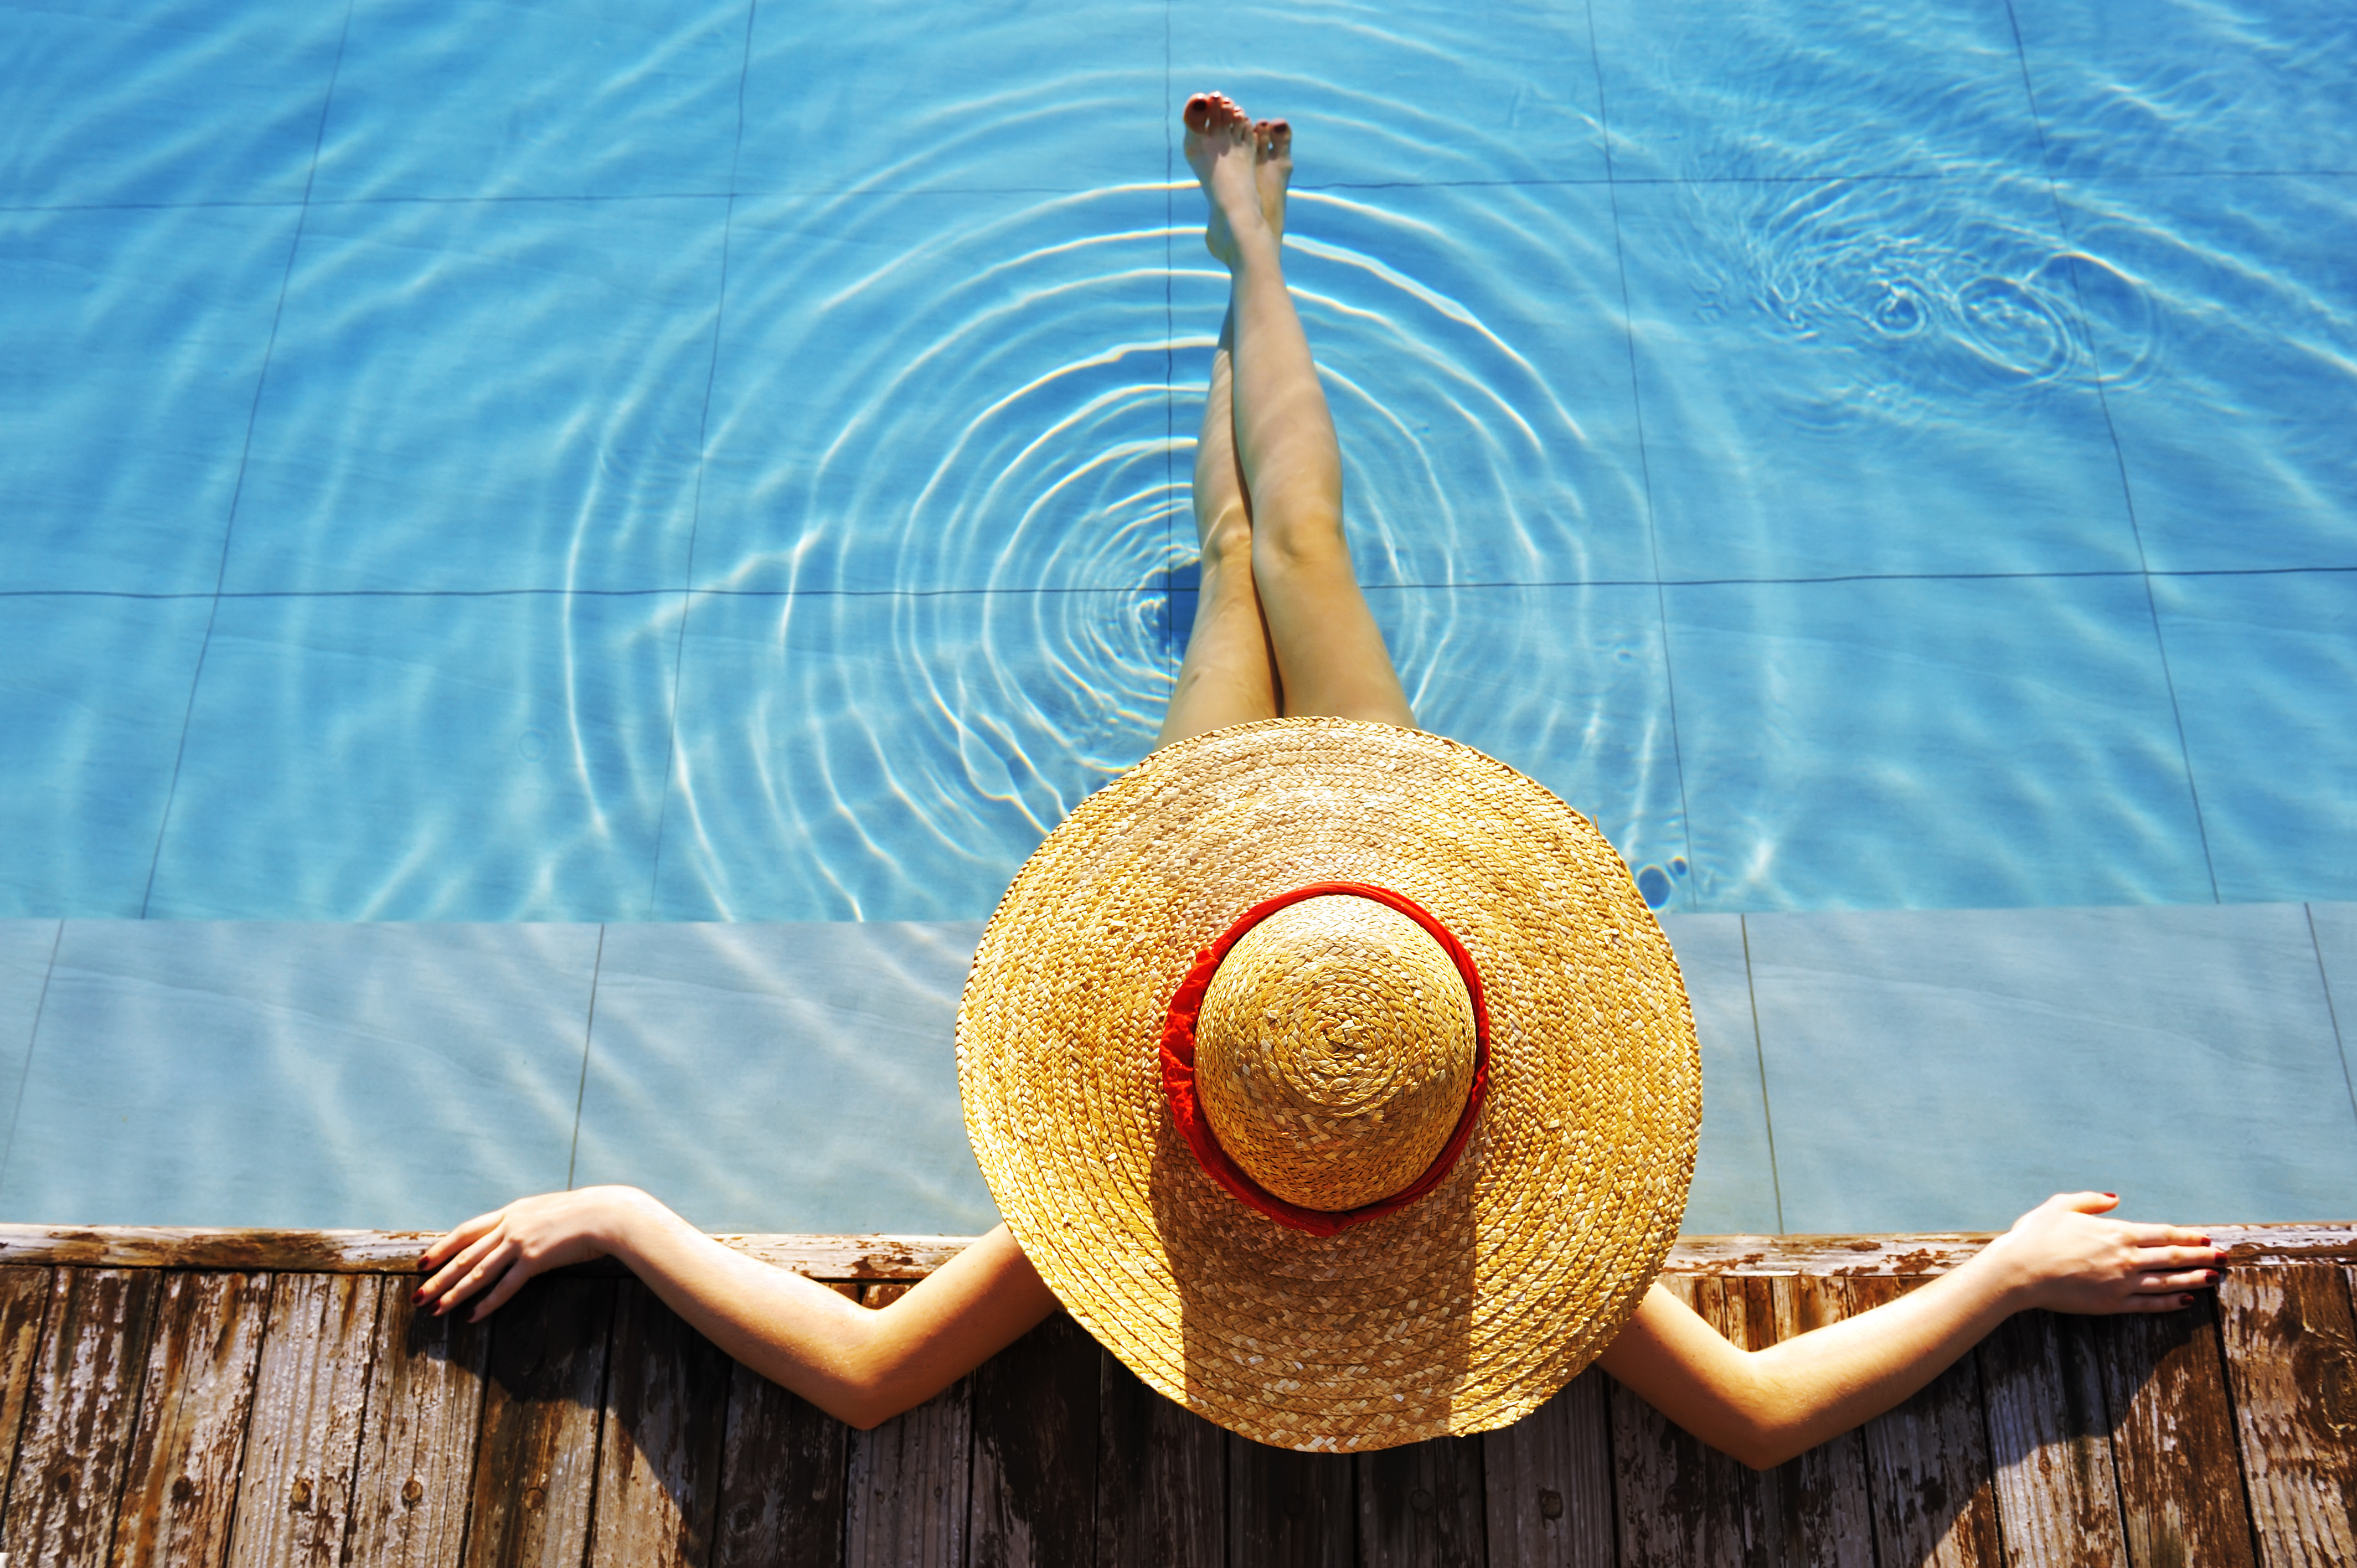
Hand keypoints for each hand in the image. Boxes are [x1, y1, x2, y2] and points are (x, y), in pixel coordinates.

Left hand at [415, 1186, 655, 1321]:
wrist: (606, 1213)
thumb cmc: (584, 1212)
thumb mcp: (548, 1210)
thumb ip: (529, 1221)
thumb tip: (518, 1231)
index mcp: (512, 1212)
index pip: (466, 1230)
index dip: (442, 1246)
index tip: (422, 1260)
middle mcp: (510, 1226)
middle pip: (464, 1255)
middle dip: (438, 1276)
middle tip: (417, 1294)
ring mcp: (521, 1243)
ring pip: (478, 1272)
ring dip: (454, 1293)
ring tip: (435, 1309)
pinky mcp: (536, 1260)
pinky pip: (506, 1286)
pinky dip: (488, 1303)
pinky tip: (473, 1316)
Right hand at [1982, 1192, 2223, 1314]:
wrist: (2020, 1272)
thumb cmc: (2036, 1236)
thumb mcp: (2060, 1206)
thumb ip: (2091, 1200)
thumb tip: (2116, 1198)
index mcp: (2116, 1232)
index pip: (2163, 1233)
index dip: (2187, 1235)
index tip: (2206, 1236)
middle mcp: (2126, 1258)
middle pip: (2173, 1257)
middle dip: (2202, 1256)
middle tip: (2225, 1257)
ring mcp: (2122, 1284)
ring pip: (2168, 1281)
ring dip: (2194, 1279)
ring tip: (2214, 1278)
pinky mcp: (2112, 1305)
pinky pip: (2150, 1304)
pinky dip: (2171, 1302)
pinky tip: (2186, 1300)